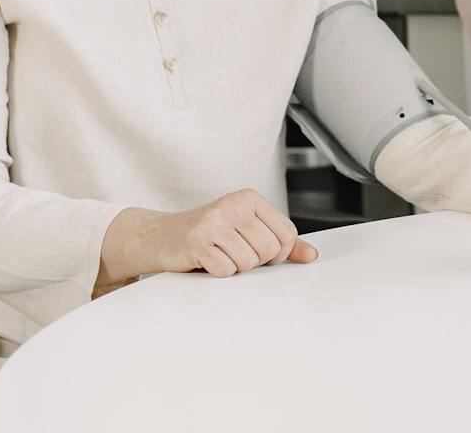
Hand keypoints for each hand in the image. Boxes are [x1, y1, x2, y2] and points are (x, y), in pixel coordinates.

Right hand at [109, 189, 317, 286]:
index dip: (279, 253)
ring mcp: (213, 223)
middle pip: (269, 250)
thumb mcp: (246, 230)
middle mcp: (232, 206)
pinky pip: (226, 270)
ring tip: (219, 255)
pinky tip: (206, 262)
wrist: (159, 236)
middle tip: (233, 254)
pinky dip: (218, 273)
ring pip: (248, 263)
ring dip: (234, 267)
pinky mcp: (197, 243)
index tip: (261, 254)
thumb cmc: (207, 235)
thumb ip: (280, 241)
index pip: (287, 233)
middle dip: (254, 261)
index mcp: (249, 198)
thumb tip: (311, 255)